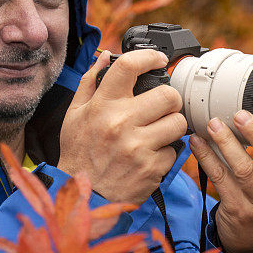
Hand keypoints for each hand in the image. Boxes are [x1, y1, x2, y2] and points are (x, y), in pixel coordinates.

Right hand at [57, 49, 187, 204]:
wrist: (83, 195)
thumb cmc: (79, 153)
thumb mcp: (75, 114)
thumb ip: (89, 83)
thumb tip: (106, 58)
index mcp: (102, 106)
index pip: (129, 67)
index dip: (149, 57)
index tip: (157, 59)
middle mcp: (121, 123)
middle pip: (168, 95)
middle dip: (169, 99)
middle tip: (161, 106)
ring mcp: (138, 147)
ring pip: (178, 123)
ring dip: (171, 126)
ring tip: (156, 132)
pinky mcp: (152, 169)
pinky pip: (174, 151)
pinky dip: (165, 153)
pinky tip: (149, 156)